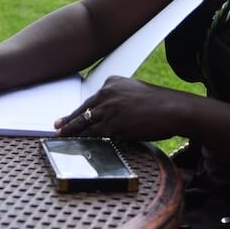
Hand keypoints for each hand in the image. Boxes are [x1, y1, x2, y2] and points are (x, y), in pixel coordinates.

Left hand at [54, 76, 188, 141]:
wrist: (173, 109)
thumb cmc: (158, 102)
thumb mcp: (134, 89)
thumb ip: (118, 95)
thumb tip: (107, 109)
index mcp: (112, 82)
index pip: (90, 99)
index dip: (78, 110)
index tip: (67, 117)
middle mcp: (107, 94)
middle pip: (83, 110)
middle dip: (69, 121)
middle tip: (57, 127)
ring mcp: (110, 110)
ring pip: (86, 124)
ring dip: (73, 133)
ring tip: (63, 137)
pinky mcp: (115, 126)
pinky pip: (97, 136)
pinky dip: (87, 141)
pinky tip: (81, 146)